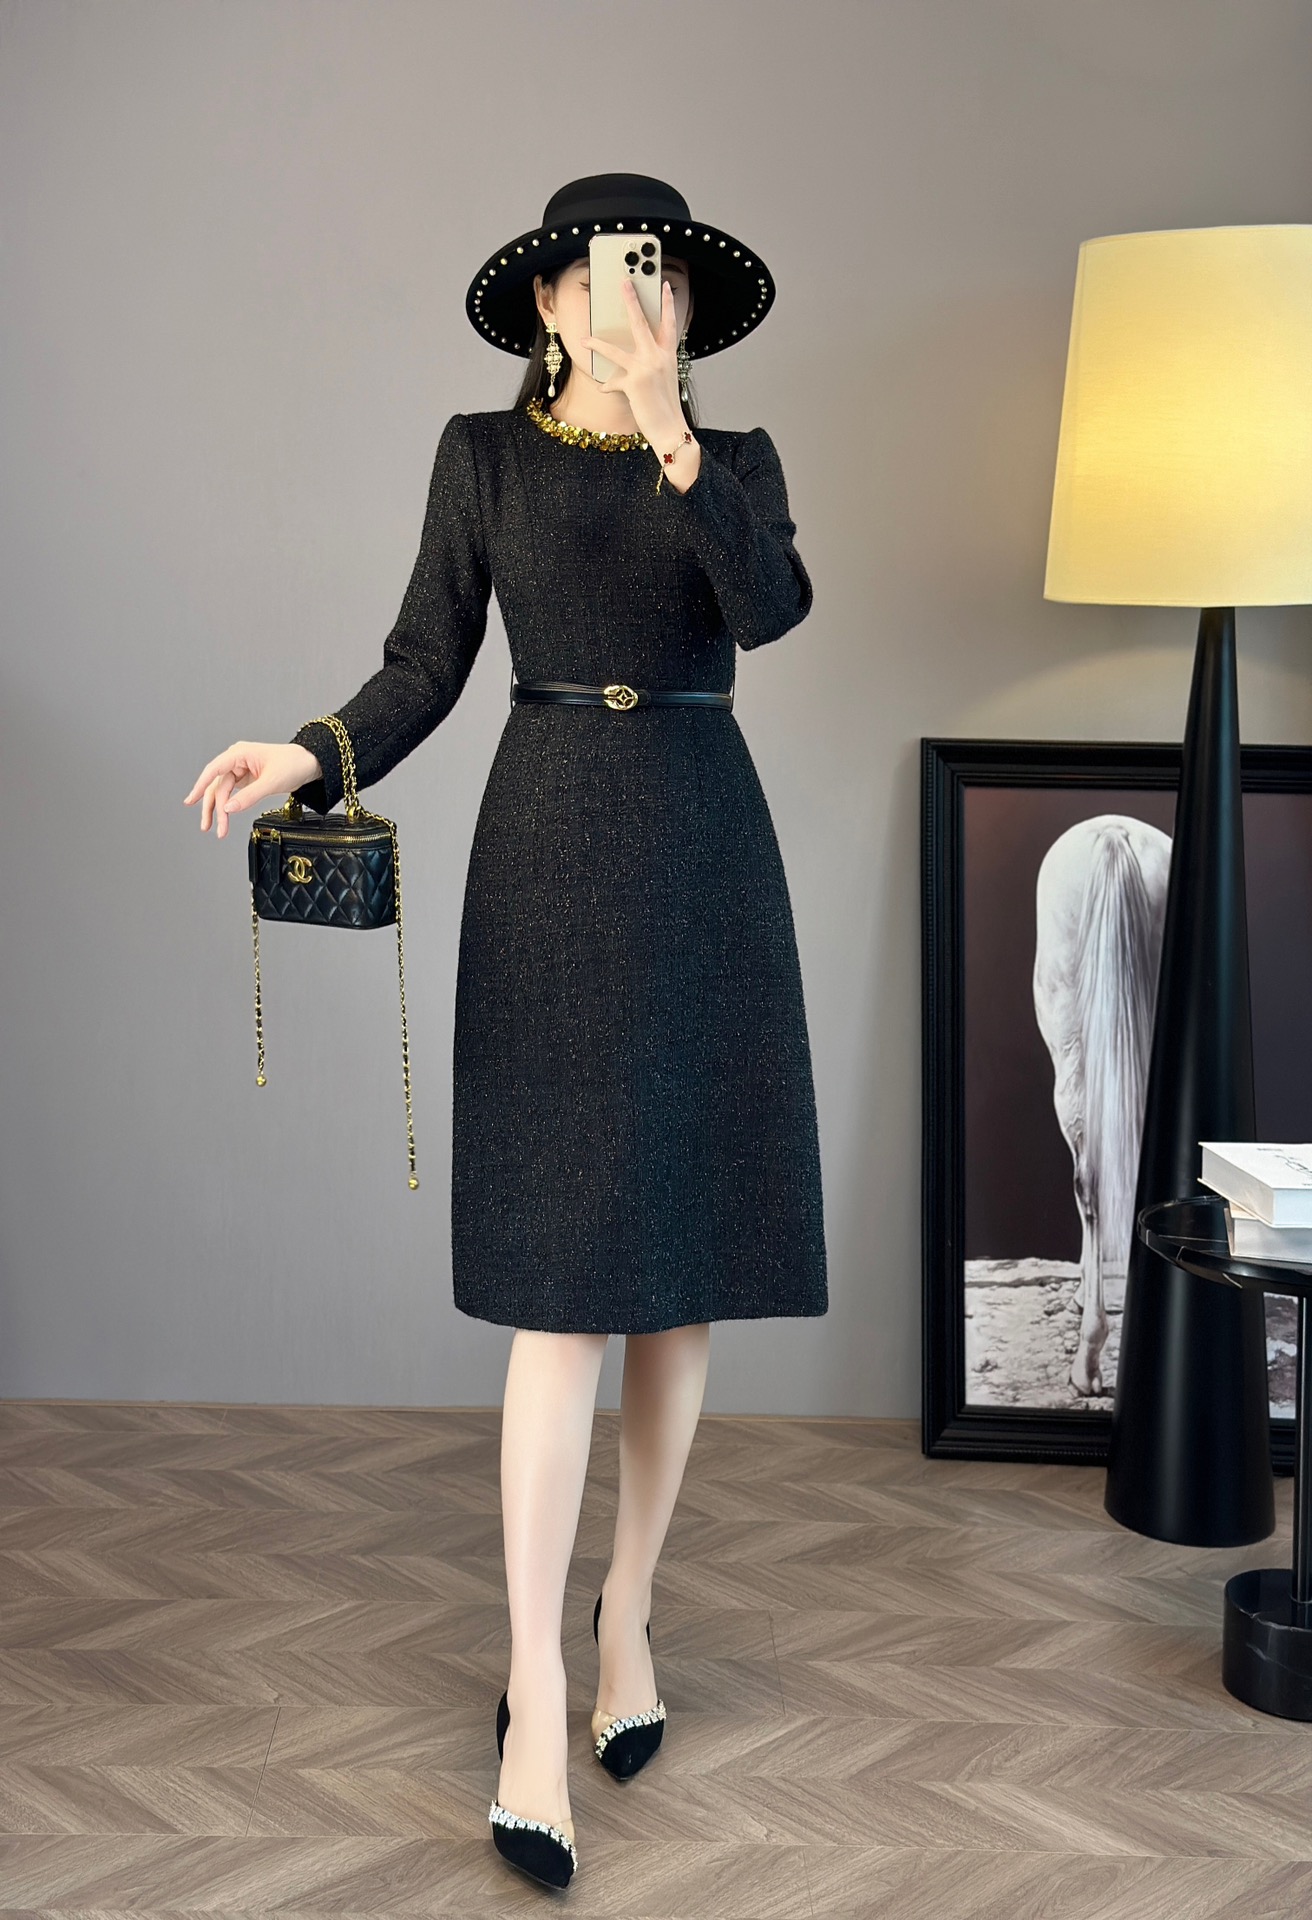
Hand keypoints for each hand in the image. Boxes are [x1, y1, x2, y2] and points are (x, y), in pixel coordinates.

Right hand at [183, 741, 321, 840]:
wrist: (311, 764)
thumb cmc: (294, 764)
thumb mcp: (272, 782)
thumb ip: (249, 796)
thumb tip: (229, 809)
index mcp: (240, 753)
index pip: (214, 769)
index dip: (201, 786)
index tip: (191, 800)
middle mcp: (236, 760)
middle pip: (218, 785)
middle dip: (214, 808)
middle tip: (209, 827)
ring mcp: (240, 770)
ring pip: (223, 792)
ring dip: (220, 811)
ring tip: (217, 830)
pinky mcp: (246, 780)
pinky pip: (232, 794)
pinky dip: (229, 807)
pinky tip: (225, 818)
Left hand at [581, 279, 693, 461]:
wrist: (670, 428)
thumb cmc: (667, 406)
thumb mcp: (665, 378)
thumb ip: (654, 362)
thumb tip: (638, 354)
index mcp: (668, 354)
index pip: (669, 322)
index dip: (666, 303)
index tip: (663, 285)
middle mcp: (657, 357)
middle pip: (641, 323)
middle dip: (631, 301)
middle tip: (624, 283)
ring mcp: (645, 369)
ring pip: (615, 351)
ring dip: (597, 345)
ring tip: (585, 339)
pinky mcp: (633, 384)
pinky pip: (613, 382)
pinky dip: (607, 386)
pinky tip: (603, 388)